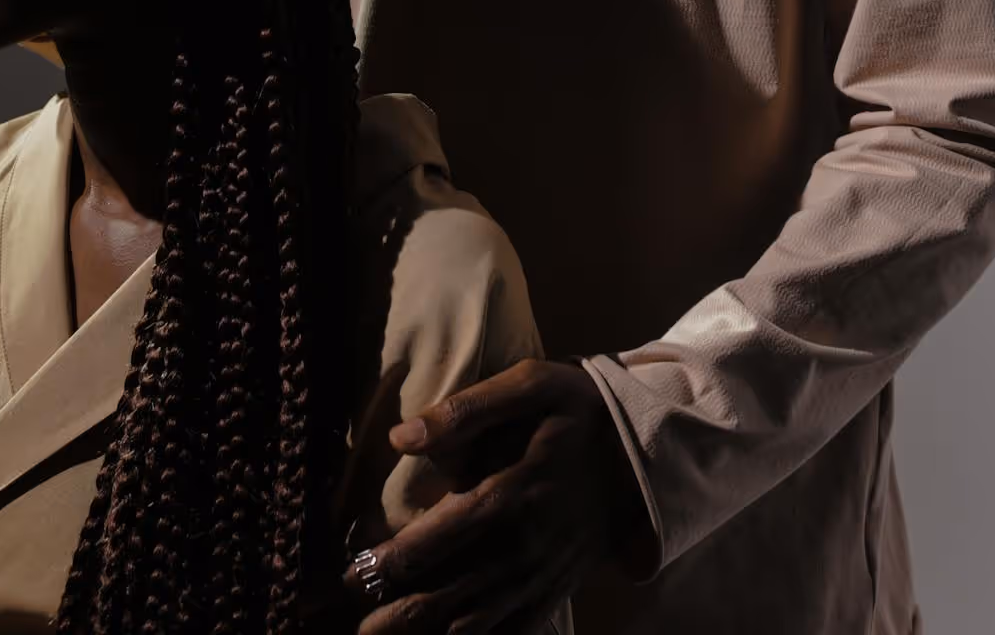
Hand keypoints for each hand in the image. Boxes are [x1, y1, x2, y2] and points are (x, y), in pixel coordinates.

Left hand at [341, 359, 650, 633]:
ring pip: (470, 625)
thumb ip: (466, 409)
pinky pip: (511, 634)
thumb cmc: (577, 410)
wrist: (645, 451)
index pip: (430, 542)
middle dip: (392, 617)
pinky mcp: (553, 592)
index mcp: (505, 496)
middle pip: (442, 597)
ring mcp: (537, 578)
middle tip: (352, 624)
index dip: (384, 565)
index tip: (348, 574)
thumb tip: (402, 437)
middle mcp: (518, 549)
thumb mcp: (531, 385)